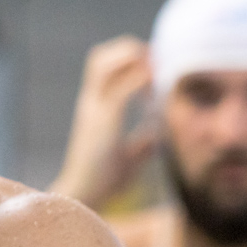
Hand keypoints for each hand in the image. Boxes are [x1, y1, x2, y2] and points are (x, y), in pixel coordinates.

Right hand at [50, 36, 157, 207]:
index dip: (130, 58)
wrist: (87, 196)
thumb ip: (143, 143)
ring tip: (156, 71)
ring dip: (132, 59)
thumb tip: (159, 136)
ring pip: (104, 64)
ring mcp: (94, 110)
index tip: (157, 67)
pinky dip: (140, 83)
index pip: (104, 66)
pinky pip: (120, 90)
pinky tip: (155, 93)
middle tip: (158, 61)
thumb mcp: (131, 157)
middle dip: (130, 50)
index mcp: (96, 108)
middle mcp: (91, 103)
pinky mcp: (102, 122)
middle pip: (100, 57)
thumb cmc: (107, 179)